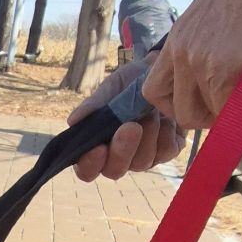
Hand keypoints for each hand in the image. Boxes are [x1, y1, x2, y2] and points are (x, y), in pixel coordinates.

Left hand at [68, 0, 241, 181]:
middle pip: (178, 112)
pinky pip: (233, 107)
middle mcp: (179, 51)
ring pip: (207, 116)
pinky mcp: (221, 66)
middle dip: (211, 116)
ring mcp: (196, 60)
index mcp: (176, 40)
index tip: (210, 99)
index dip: (181, 105)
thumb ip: (211, 47)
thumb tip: (229, 75)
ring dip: (236, 110)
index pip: (155, 92)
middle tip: (240, 98)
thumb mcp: (216, 19)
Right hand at [68, 56, 186, 183]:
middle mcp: (120, 158)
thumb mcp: (110, 89)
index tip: (98, 148)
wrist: (161, 71)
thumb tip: (73, 121)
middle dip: (123, 150)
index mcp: (97, 146)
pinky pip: (166, 151)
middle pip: (115, 170)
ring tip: (151, 112)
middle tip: (131, 126)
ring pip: (142, 162)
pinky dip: (165, 132)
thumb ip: (93, 106)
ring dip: (147, 136)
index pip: (87, 169)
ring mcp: (145, 157)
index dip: (90, 164)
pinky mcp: (168, 151)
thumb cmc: (129, 84)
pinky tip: (165, 117)